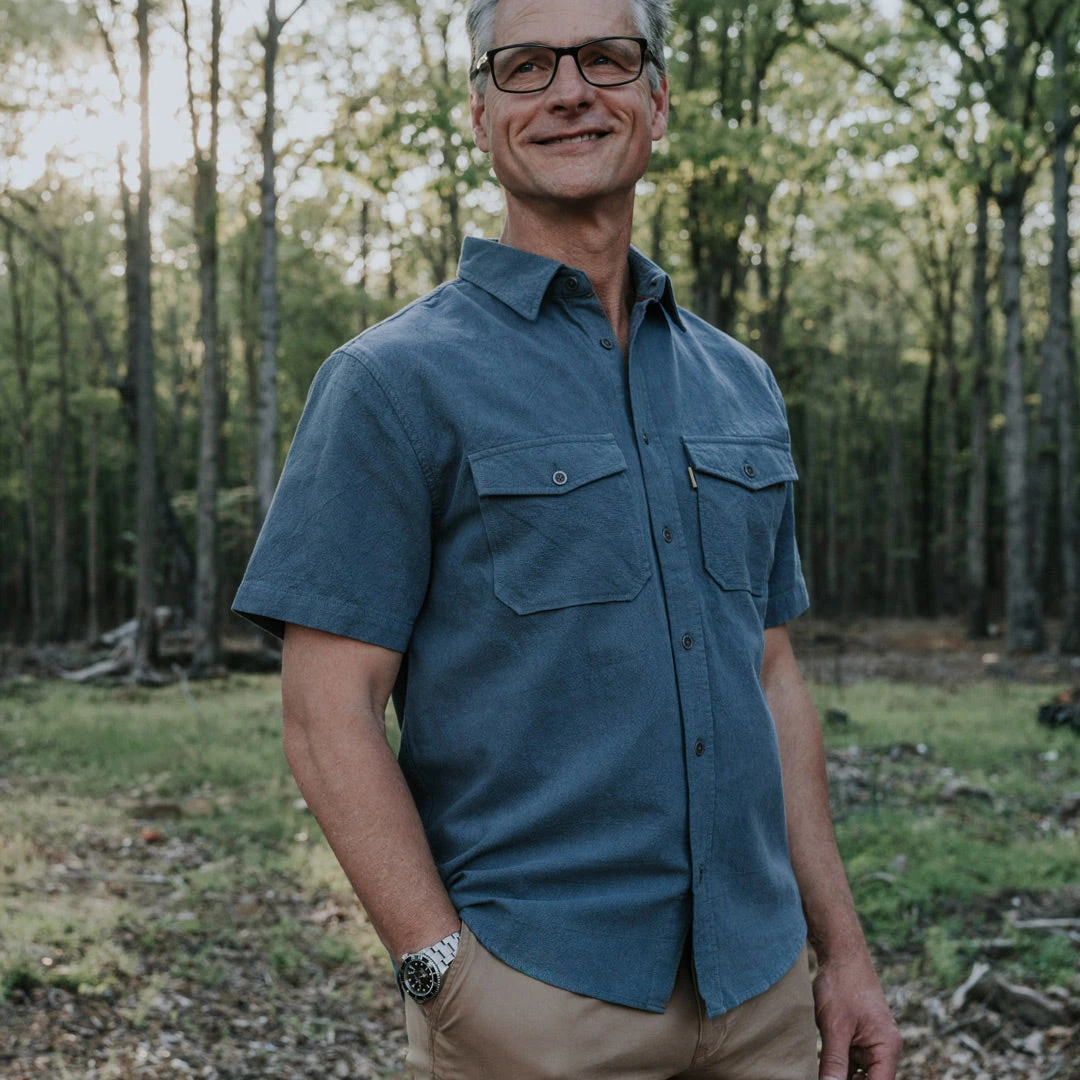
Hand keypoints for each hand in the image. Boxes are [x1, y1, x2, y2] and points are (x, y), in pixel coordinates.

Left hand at [814, 954, 900, 1079]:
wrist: (839, 954)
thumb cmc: (842, 984)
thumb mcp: (835, 1026)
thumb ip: (834, 1062)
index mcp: (887, 1048)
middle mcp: (883, 1049)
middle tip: (824, 1076)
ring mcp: (869, 1043)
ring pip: (856, 1073)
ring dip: (839, 1075)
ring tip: (821, 1071)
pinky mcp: (856, 1037)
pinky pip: (848, 1060)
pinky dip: (835, 1065)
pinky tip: (819, 1066)